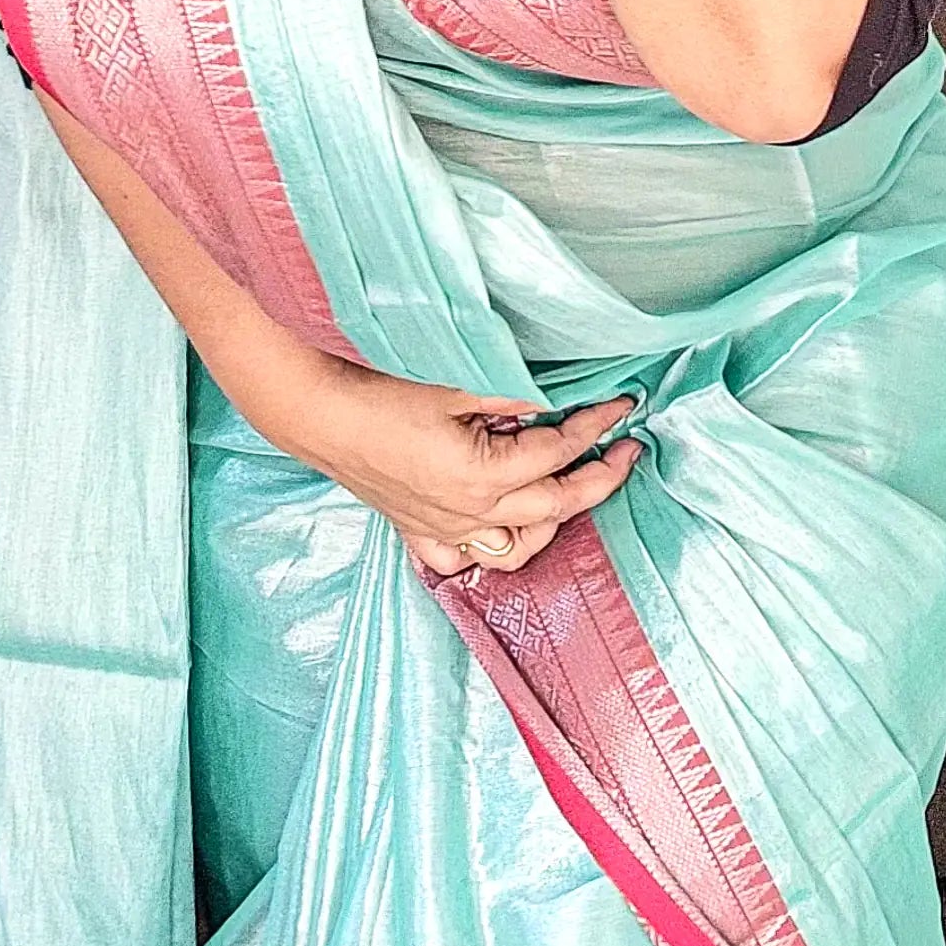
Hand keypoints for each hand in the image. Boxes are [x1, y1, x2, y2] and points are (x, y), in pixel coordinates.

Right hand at [298, 354, 642, 578]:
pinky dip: (493, 548)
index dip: (596, 427)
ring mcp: (445, 529)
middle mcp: (469, 514)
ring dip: (554, 519)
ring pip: (519, 547)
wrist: (319, 414)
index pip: (558, 453)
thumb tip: (555, 401)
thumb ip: (512, 398)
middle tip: (626, 451)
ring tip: (575, 487)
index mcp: (482, 475)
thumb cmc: (382, 392)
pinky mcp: (420, 531)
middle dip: (599, 477)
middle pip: (554, 505)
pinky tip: (506, 526)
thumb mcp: (458, 385)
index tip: (623, 406)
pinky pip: (466, 560)